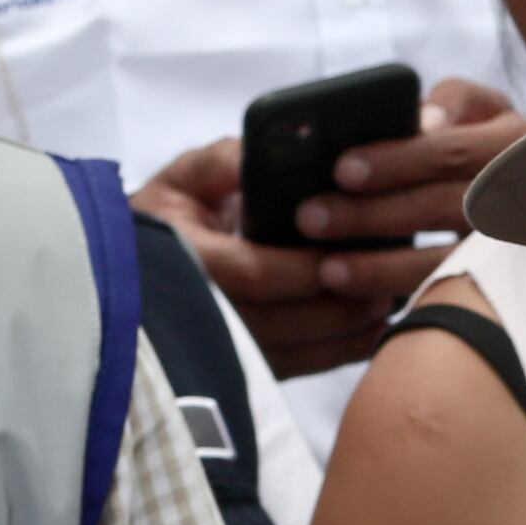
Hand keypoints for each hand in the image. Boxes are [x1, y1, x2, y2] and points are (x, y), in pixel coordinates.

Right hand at [133, 81, 525, 376]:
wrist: (134, 278)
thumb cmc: (160, 219)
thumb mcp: (181, 179)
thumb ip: (221, 164)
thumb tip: (262, 154)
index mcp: (192, 261)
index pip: (257, 274)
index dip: (306, 268)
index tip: (346, 252)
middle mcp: (210, 314)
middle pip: (291, 321)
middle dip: (344, 300)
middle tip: (390, 276)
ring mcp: (231, 350)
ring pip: (305, 352)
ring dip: (351, 326)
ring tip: (391, 296)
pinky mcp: (251, 370)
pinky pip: (307, 368)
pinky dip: (346, 349)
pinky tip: (377, 324)